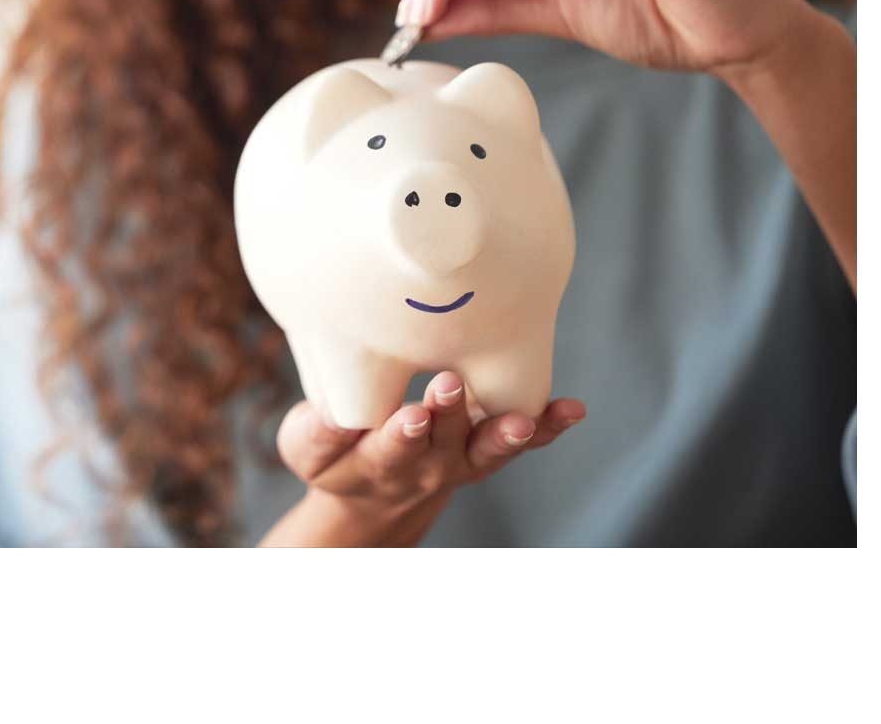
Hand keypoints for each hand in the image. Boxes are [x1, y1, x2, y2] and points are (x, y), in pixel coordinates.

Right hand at [271, 371, 585, 545]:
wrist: (374, 496)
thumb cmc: (337, 452)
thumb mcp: (308, 447)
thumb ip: (319, 430)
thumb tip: (332, 408)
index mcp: (378, 462)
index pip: (390, 450)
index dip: (401, 434)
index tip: (411, 414)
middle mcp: (426, 465)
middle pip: (441, 444)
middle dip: (449, 414)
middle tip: (451, 384)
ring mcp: (462, 459)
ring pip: (488, 449)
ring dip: (506, 433)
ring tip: (524, 419)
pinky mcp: (487, 448)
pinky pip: (523, 441)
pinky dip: (548, 426)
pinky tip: (572, 409)